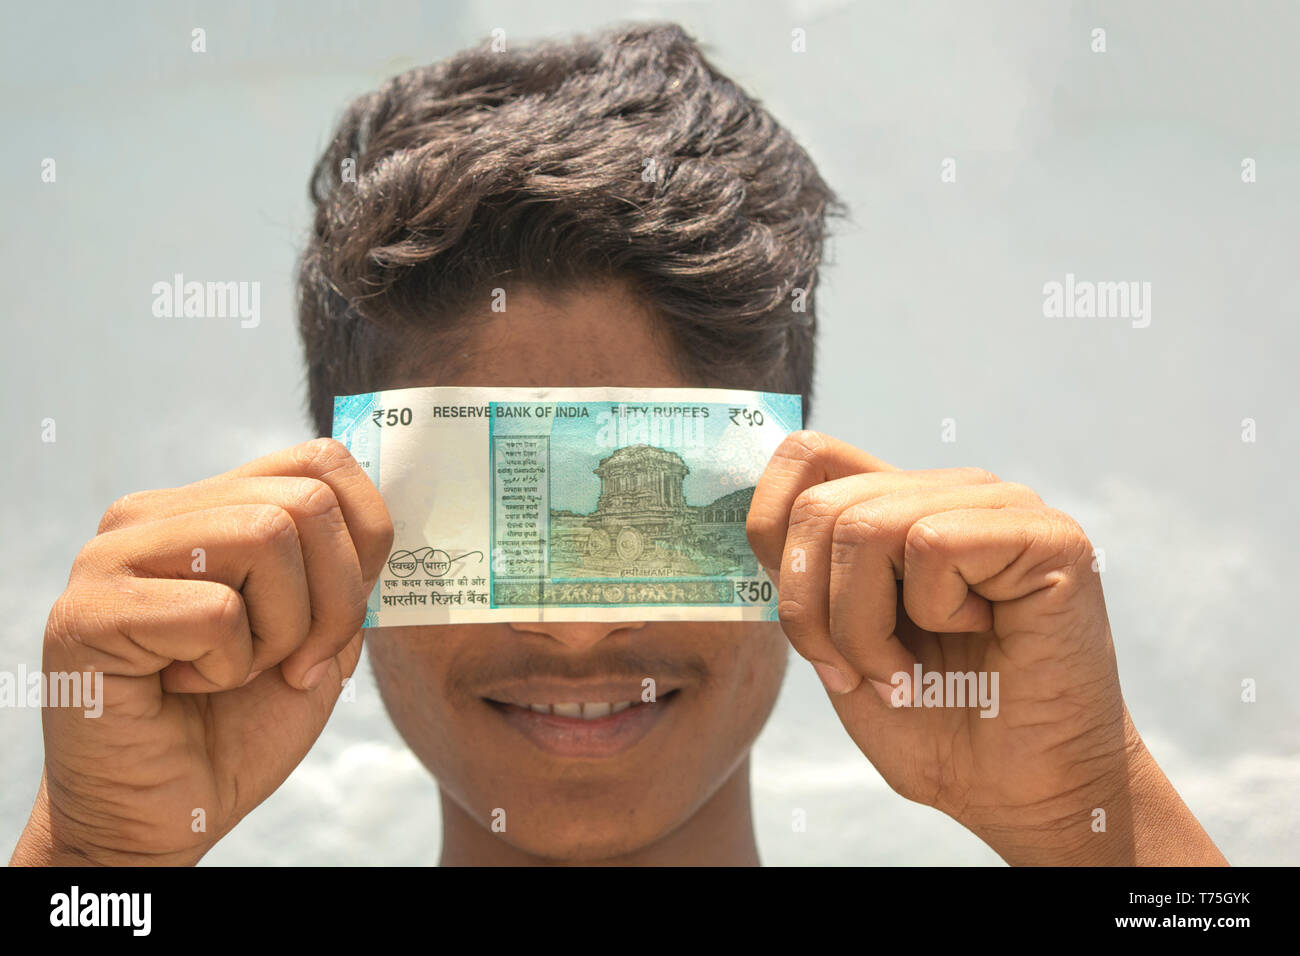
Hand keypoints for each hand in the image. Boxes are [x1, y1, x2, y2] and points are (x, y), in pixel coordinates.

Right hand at [11, 439, 392, 865]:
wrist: (169, 813)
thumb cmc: (242, 722)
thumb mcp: (319, 632)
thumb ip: (344, 567)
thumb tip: (383, 520)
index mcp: (211, 505)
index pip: (320, 461)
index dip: (366, 534)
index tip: (347, 613)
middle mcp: (156, 514)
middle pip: (305, 503)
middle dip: (335, 600)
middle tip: (299, 664)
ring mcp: (113, 555)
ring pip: (265, 537)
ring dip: (282, 632)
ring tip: (237, 672)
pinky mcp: (88, 611)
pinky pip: (215, 610)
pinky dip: (228, 667)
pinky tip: (186, 686)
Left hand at [747, 431, 1225, 864]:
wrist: (1022, 792)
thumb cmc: (934, 723)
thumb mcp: (837, 642)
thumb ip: (804, 575)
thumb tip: (755, 524)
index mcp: (902, 508)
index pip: (808, 457)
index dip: (770, 523)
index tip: (793, 613)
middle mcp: (951, 492)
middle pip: (820, 505)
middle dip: (811, 610)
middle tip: (853, 673)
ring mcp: (1002, 506)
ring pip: (865, 527)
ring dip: (864, 627)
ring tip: (906, 672)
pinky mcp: (1048, 535)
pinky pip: (932, 544)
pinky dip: (933, 613)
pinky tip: (976, 637)